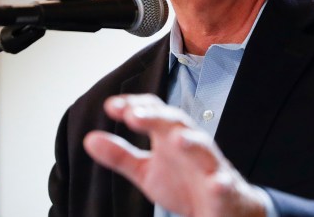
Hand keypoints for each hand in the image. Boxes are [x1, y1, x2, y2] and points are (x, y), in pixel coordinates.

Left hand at [83, 94, 266, 216]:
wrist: (221, 209)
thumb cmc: (185, 184)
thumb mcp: (146, 171)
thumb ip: (120, 155)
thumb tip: (89, 139)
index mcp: (170, 137)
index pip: (154, 112)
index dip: (134, 106)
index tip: (111, 107)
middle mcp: (190, 145)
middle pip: (176, 122)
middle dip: (157, 117)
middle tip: (133, 115)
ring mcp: (209, 166)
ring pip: (204, 148)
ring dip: (192, 142)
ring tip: (176, 140)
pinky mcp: (224, 188)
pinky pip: (224, 183)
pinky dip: (220, 182)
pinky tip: (214, 184)